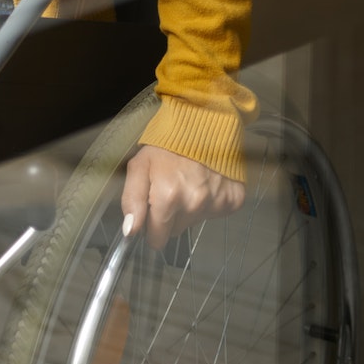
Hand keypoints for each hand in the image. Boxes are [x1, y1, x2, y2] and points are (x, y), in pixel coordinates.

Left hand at [119, 145, 243, 250]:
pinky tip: (204, 184)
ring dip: (188, 209)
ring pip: (194, 222)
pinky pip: (214, 213)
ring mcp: (216, 204)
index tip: (150, 216)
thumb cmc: (166, 147)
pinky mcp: (233, 201)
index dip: (151, 229)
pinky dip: (208, 203)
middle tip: (168, 191)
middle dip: (169, 217)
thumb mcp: (139, 167)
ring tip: (186, 183)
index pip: (157, 237)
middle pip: (176, 230)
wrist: (203, 127)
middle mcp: (195, 204)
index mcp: (168, 197)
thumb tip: (131, 231)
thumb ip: (132, 199)